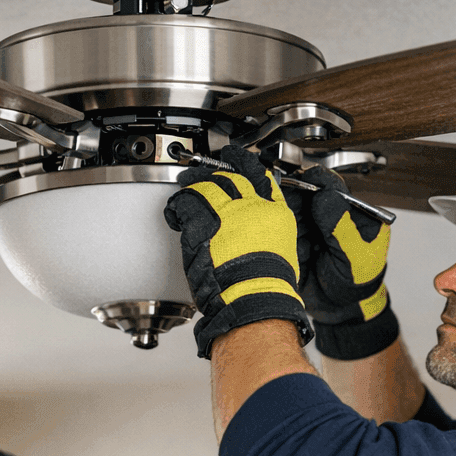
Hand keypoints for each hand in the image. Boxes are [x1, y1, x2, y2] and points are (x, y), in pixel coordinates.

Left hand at [163, 146, 313, 358]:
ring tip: (186, 184)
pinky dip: (178, 205)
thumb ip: (268, 235)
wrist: (255, 295)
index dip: (247, 166)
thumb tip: (258, 235)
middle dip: (218, 172)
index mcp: (275, 214)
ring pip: (208, 184)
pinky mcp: (205, 220)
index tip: (239, 160)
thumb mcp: (279, 252)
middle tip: (206, 171)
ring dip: (194, 184)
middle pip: (233, 177)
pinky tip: (176, 212)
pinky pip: (187, 201)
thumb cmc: (267, 285)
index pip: (262, 179)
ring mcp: (229, 211)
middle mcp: (253, 207)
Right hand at [297, 167, 398, 359]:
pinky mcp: (294, 242)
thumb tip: (325, 197)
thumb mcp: (356, 255)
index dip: (318, 181)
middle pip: (306, 195)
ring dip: (287, 218)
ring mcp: (310, 229)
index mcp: (351, 214)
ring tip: (291, 232)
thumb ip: (341, 227)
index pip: (333, 188)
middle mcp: (328, 217)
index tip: (306, 179)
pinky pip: (281, 230)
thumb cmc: (359, 282)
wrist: (343, 310)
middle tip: (288, 203)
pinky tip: (287, 244)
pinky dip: (279, 234)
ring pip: (291, 211)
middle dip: (296, 198)